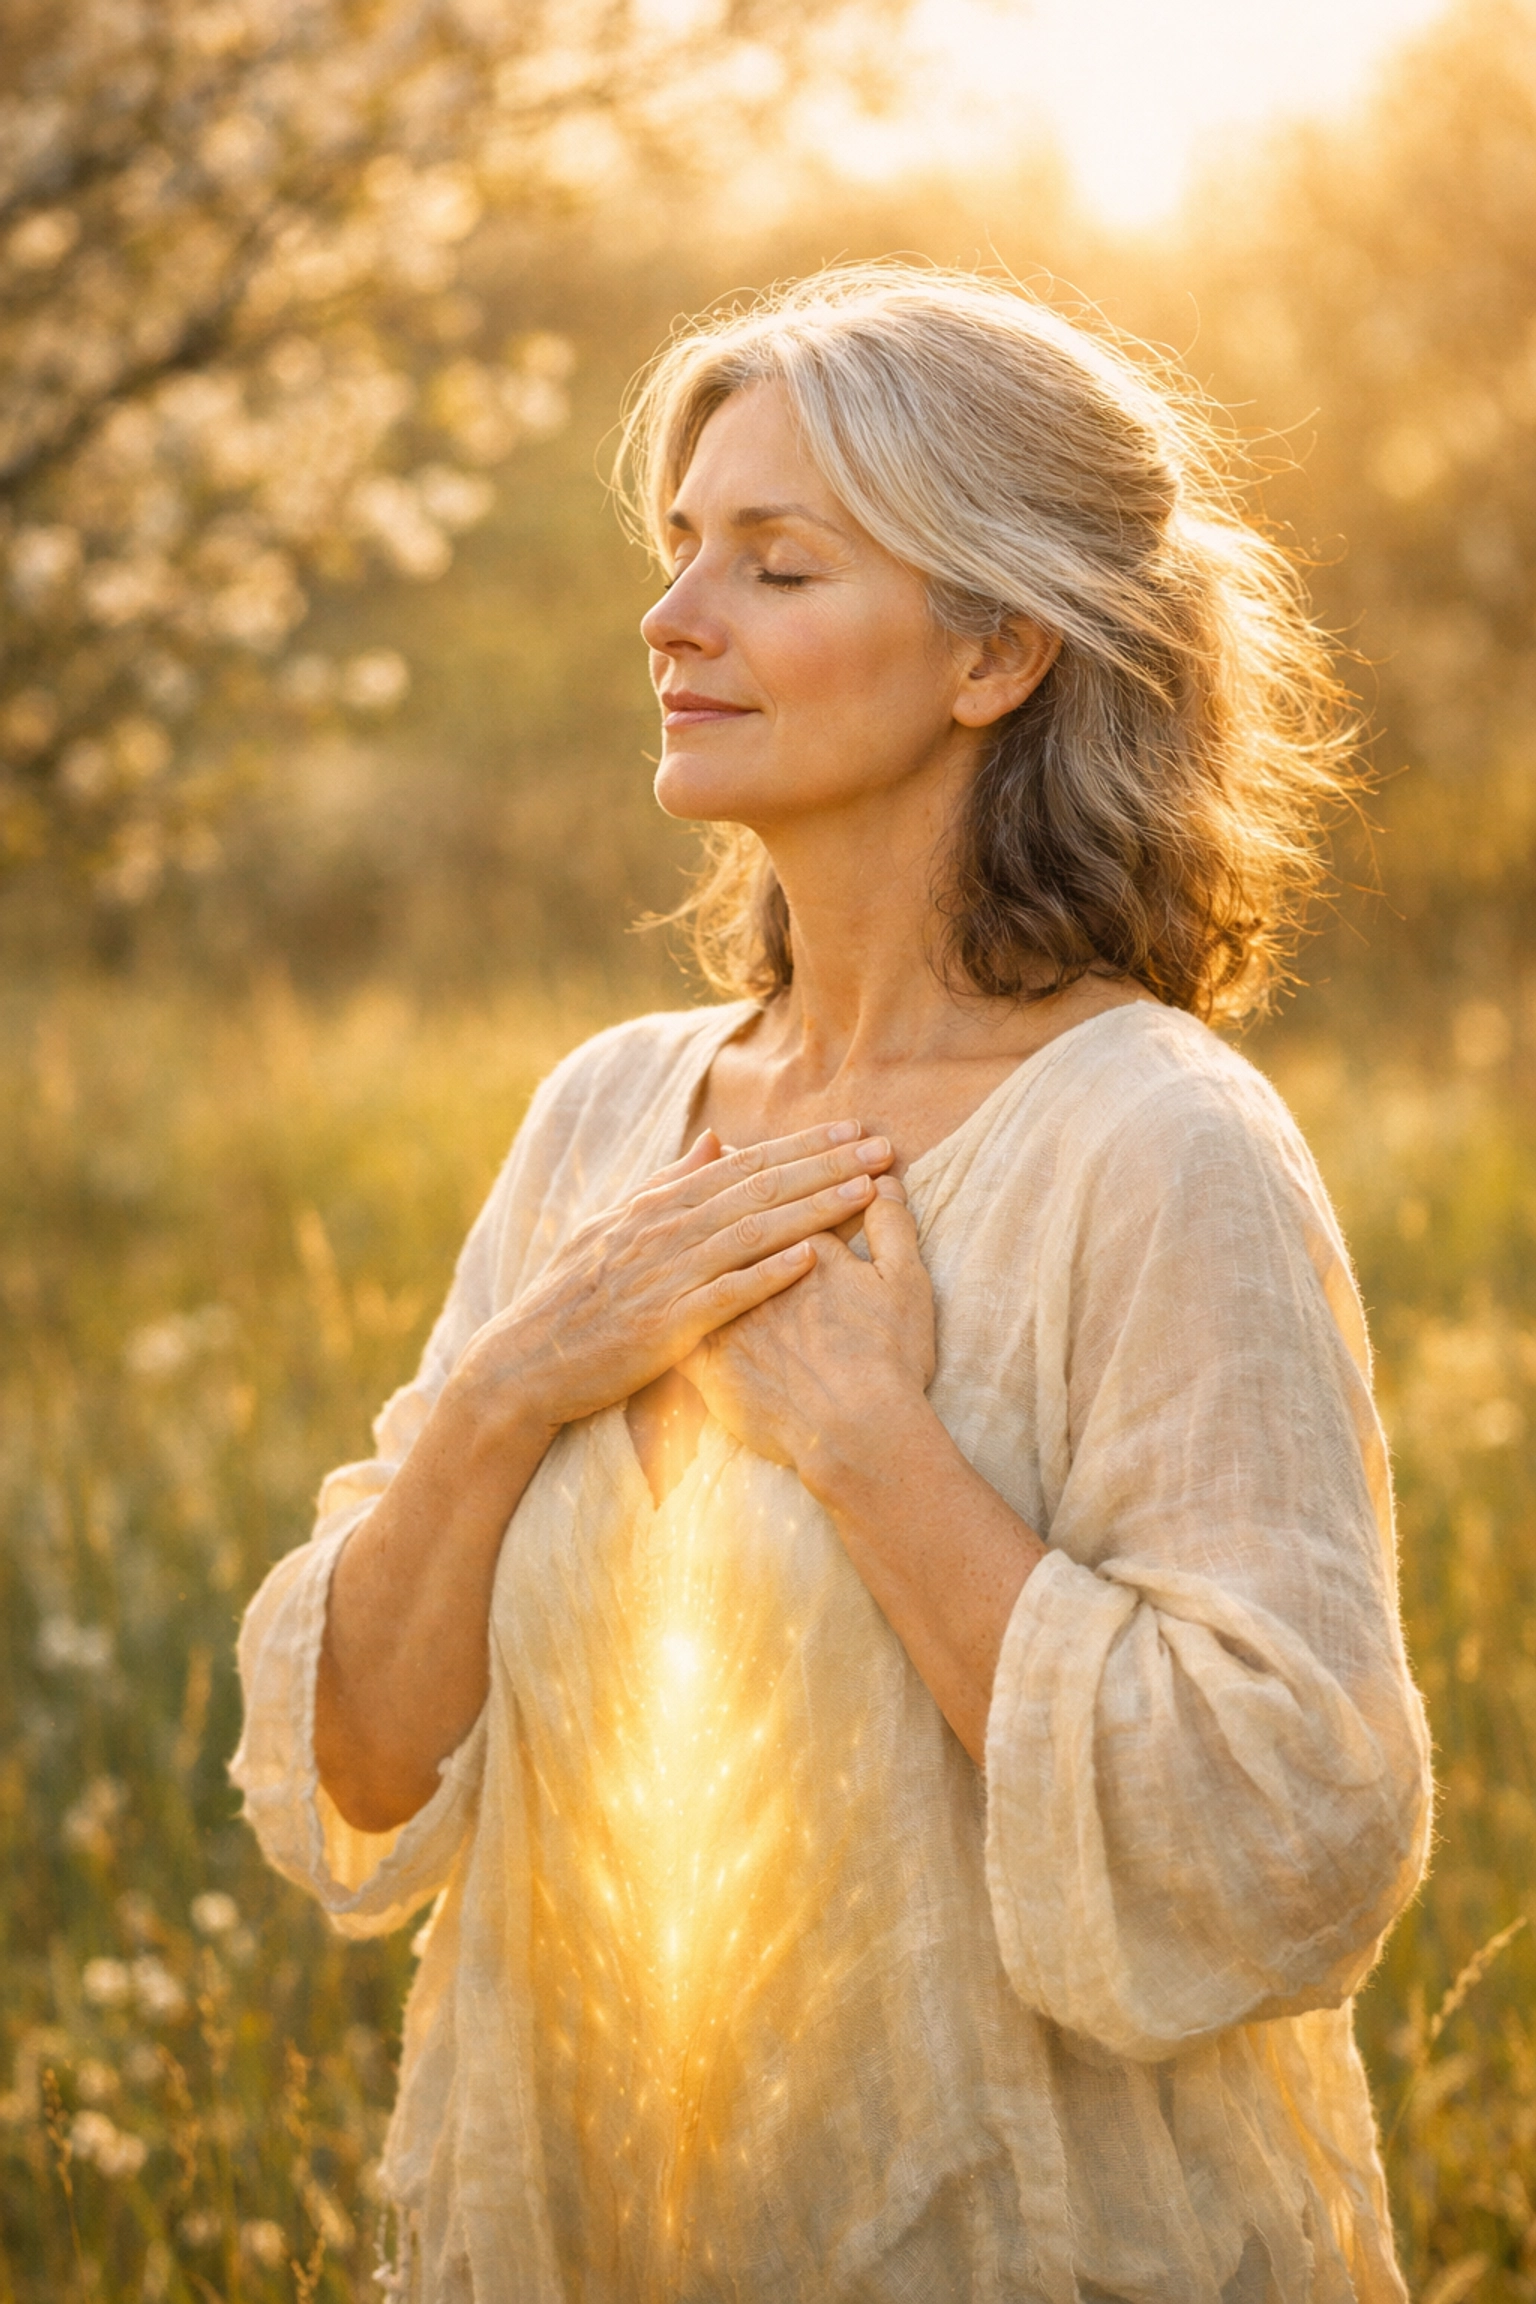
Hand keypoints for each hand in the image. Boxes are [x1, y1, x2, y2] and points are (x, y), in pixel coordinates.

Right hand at [448, 1121, 895, 1438]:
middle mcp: (665, 1230)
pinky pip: (726, 1296)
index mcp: (658, 1205)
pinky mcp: (665, 1326)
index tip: (856, 1128)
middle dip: (827, 1165)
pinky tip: (811, 1261)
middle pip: (760, 1188)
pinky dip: (767, 1276)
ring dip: (813, 1210)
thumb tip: (718, 1140)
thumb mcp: (614, 1226)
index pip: (745, 1165)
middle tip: (884, 1147)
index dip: (804, 1145)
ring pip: (753, 1233)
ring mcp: (666, 1276)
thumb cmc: (572, 1296)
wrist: (524, 1363)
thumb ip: (670, 1182)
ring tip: (867, 1192)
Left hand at [681, 1176, 934, 1497]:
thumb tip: (886, 1181)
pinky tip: (655, 1302)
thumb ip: (894, 1227)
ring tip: (684, 1226)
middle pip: (733, 1222)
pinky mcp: (708, 1361)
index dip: (777, 1174)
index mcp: (804, 1247)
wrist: (855, 1430)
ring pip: (695, 1269)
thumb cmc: (889, 1358)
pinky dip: (666, 1310)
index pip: (784, 1195)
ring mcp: (726, 1316)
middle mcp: (756, 1273)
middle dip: (725, 1193)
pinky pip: (676, 1328)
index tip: (760, 1154)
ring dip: (688, 1244)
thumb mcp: (906, 1282)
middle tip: (714, 1162)